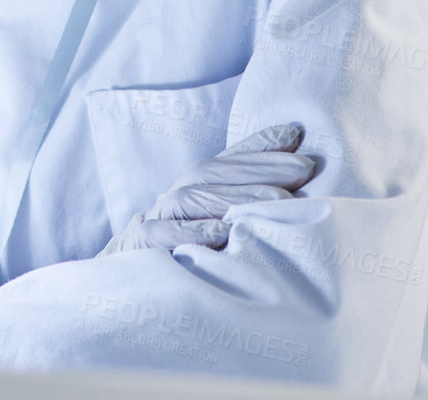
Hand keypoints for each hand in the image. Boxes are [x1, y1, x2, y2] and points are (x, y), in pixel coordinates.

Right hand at [99, 123, 315, 254]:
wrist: (125, 289)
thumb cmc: (181, 255)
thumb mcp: (216, 221)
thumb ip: (247, 188)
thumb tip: (292, 148)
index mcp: (190, 191)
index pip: (225, 161)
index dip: (258, 147)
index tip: (296, 138)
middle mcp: (171, 200)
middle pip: (209, 173)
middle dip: (258, 168)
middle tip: (302, 170)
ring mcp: (152, 221)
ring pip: (187, 199)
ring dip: (233, 197)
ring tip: (276, 199)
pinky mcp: (136, 250)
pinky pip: (158, 235)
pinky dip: (188, 232)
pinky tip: (221, 234)